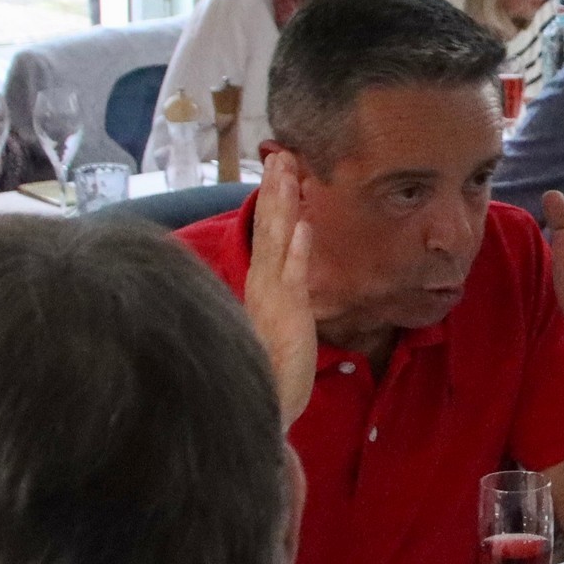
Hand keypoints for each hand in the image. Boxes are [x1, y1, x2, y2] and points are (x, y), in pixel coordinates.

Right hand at [240, 151, 317, 421]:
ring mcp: (273, 297)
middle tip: (280, 152)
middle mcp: (263, 284)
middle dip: (274, 189)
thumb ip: (288, 287)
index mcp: (263, 285)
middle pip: (267, 227)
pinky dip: (296, 248)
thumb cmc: (272, 373)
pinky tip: (302, 223)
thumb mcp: (282, 323)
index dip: (273, 200)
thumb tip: (299, 248)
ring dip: (282, 203)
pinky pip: (293, 275)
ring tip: (286, 169)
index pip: (268, 233)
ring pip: (276, 239)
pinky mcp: (287, 315)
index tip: (278, 167)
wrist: (262, 411)